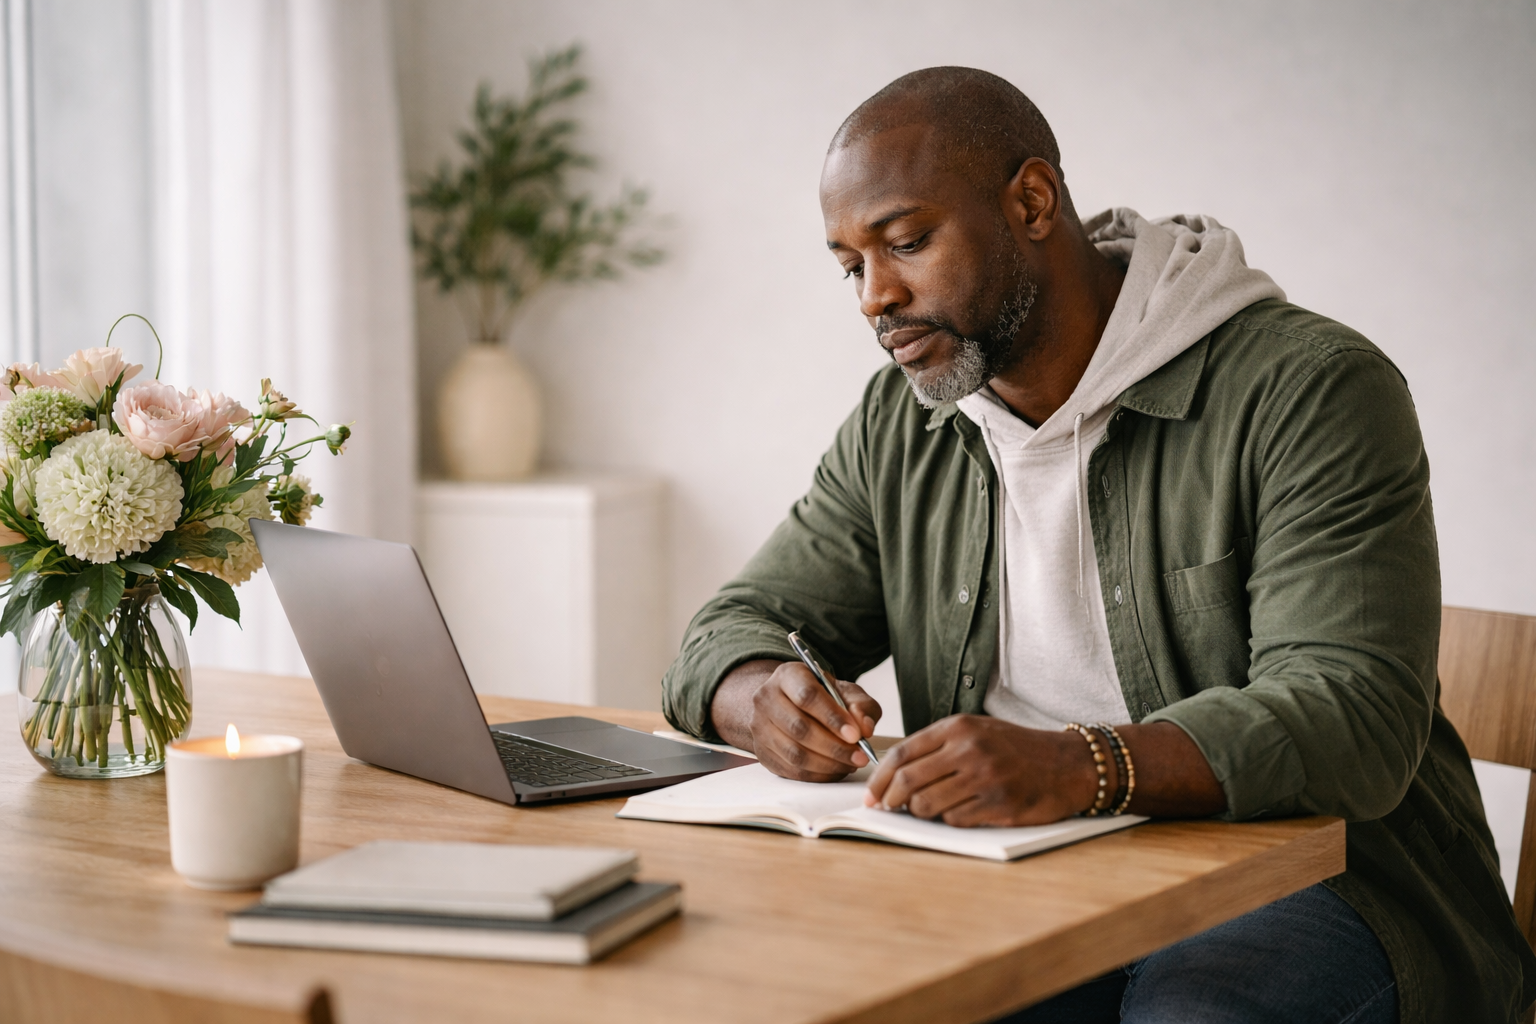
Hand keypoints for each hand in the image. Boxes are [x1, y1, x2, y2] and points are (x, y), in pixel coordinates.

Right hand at [709, 659, 881, 781]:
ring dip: (828, 764)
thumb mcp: (845, 692)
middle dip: (834, 747)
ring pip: (794, 753)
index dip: (832, 718)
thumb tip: (865, 728)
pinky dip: (818, 775)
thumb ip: (861, 706)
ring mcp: (760, 727)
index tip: (856, 735)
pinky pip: (791, 770)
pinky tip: (836, 770)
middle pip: (799, 728)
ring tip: (851, 763)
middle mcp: (767, 699)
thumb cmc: (822, 697)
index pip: (807, 696)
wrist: (789, 704)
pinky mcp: (762, 752)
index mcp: (788, 676)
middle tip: (860, 756)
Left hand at [863, 715, 1096, 825]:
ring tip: (932, 808)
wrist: (1067, 764)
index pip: (902, 754)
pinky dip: (951, 820)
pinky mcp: (998, 805)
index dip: (879, 779)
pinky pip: (954, 820)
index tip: (871, 795)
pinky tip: (964, 810)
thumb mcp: (976, 731)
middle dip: (890, 800)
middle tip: (887, 809)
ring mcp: (983, 778)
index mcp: (958, 728)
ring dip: (921, 813)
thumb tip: (893, 775)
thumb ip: (937, 746)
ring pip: (927, 806)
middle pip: (907, 782)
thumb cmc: (1015, 749)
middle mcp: (968, 750)